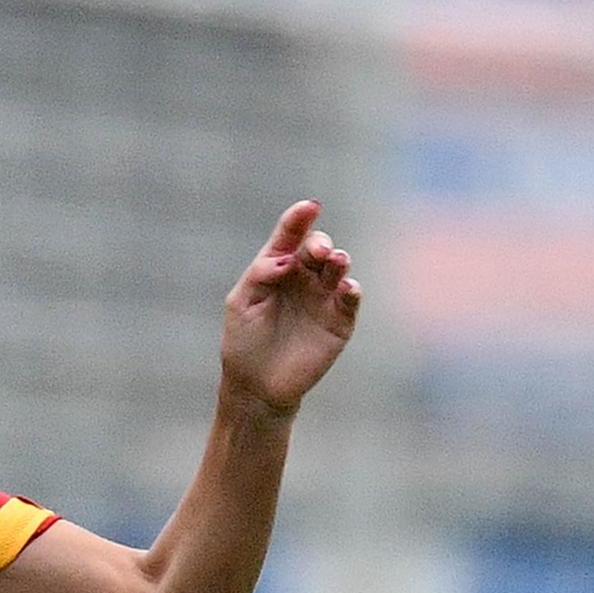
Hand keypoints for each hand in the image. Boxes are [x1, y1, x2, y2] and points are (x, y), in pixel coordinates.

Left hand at [221, 200, 361, 417]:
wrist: (256, 385)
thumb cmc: (244, 342)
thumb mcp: (242, 304)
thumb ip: (260, 276)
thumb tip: (284, 258)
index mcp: (278, 269)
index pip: (290, 238)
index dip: (299, 220)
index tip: (309, 207)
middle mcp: (304, 278)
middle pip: (318, 249)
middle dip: (320, 244)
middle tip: (318, 250)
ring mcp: (323, 297)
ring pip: (338, 269)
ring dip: (339, 261)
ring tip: (336, 261)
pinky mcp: (339, 320)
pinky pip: (350, 299)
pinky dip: (351, 290)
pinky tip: (346, 287)